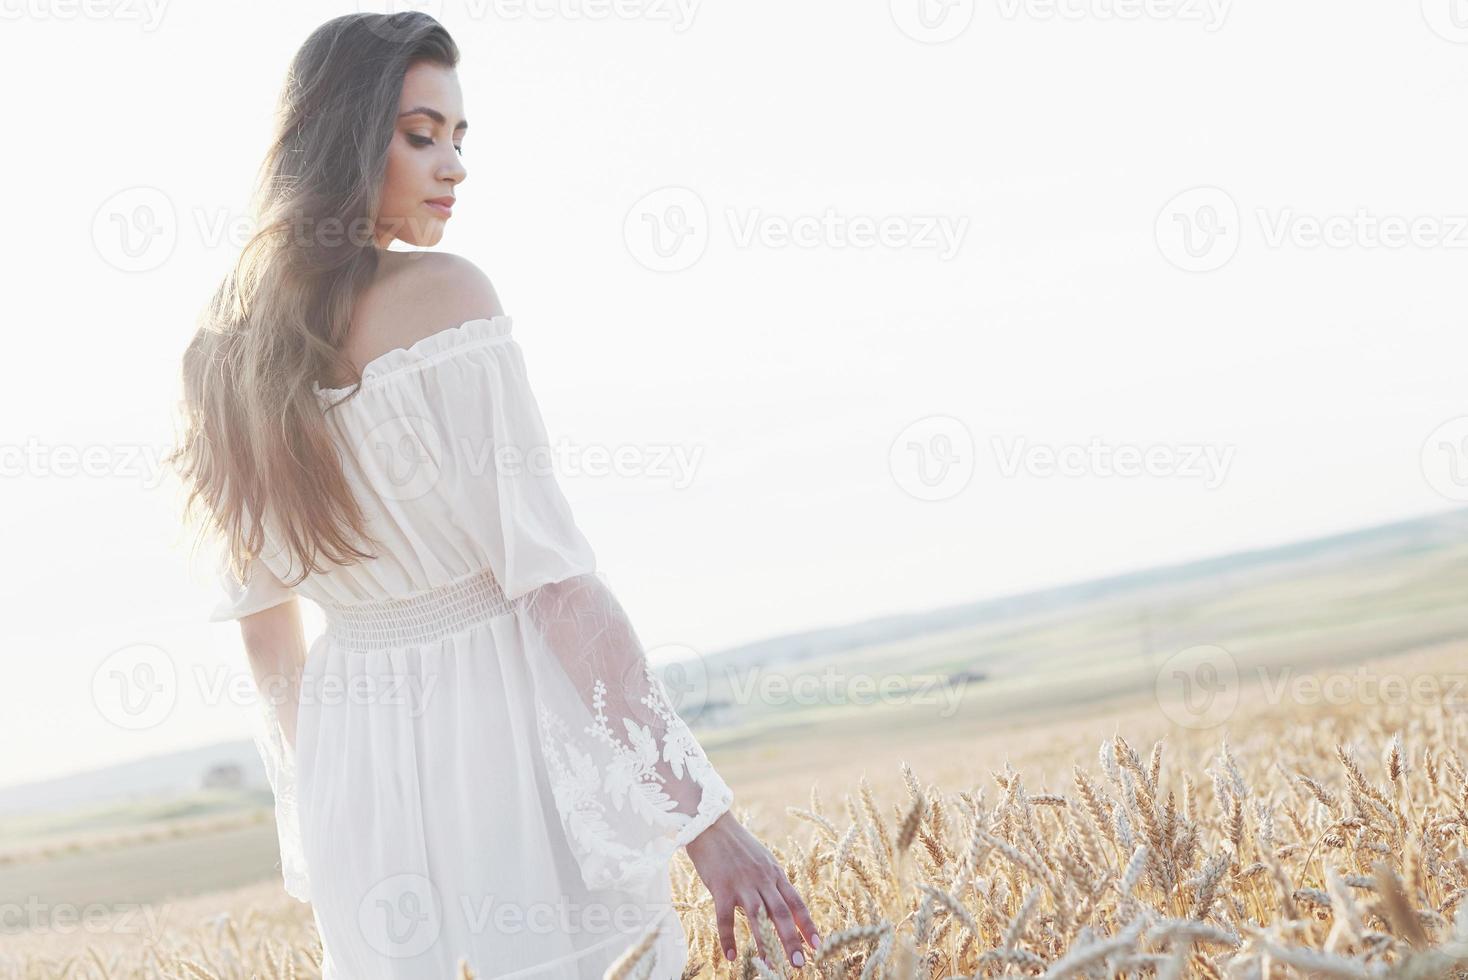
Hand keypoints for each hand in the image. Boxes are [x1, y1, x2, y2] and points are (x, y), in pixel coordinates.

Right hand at [684, 810, 821, 968]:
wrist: (710, 824)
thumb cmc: (736, 844)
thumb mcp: (761, 859)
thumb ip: (771, 881)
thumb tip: (782, 905)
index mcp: (775, 873)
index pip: (796, 902)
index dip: (807, 925)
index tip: (818, 945)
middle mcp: (763, 879)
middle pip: (782, 913)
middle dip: (792, 940)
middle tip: (800, 964)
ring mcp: (742, 883)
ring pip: (758, 918)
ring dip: (765, 944)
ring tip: (771, 967)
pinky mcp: (721, 887)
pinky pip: (726, 918)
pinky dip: (729, 939)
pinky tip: (732, 957)